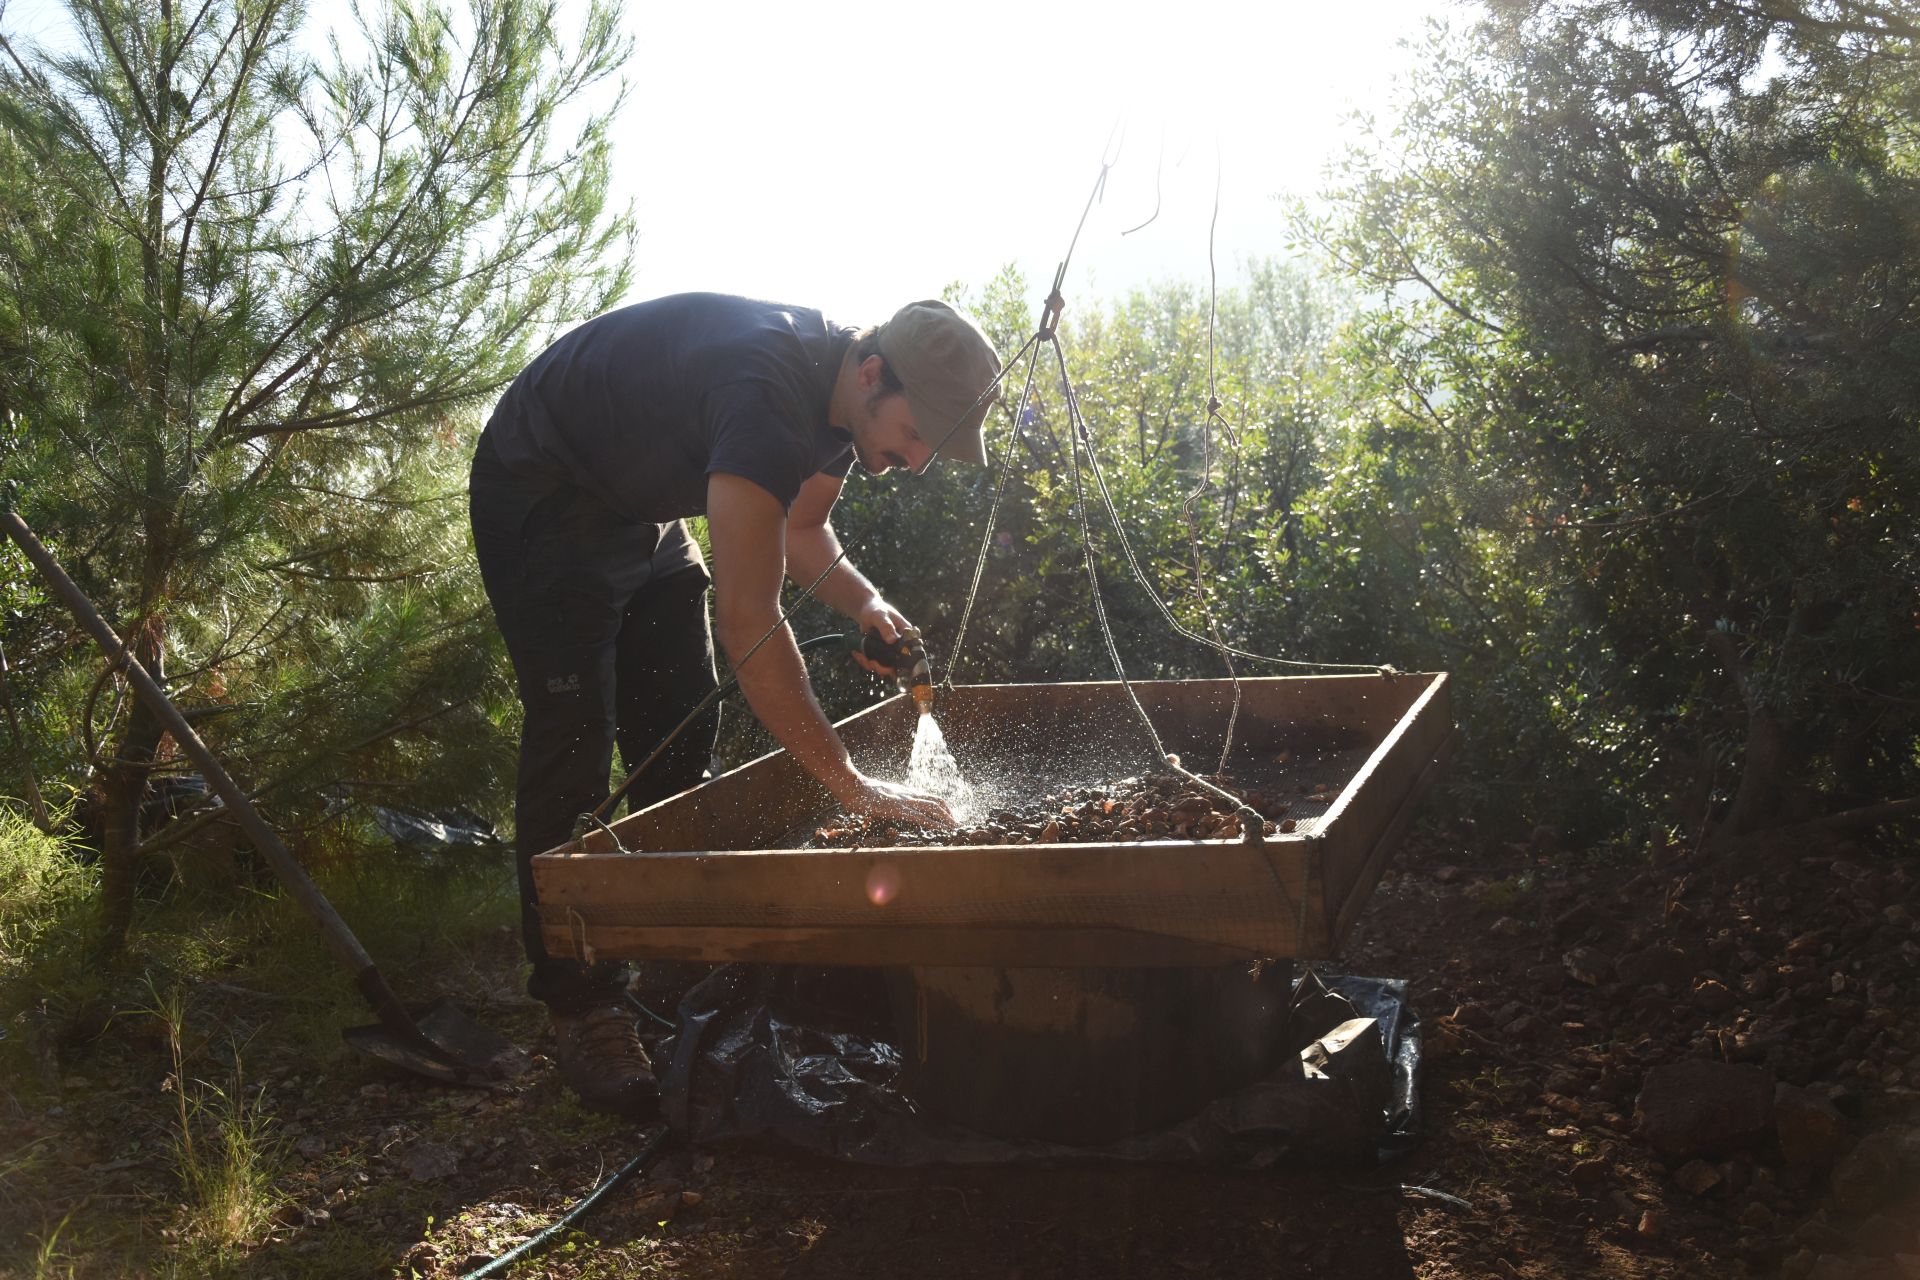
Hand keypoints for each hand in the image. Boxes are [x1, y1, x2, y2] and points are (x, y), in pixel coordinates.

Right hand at [838, 772, 953, 827]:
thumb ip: (888, 802)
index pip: (930, 798)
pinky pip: (919, 817)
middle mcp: (908, 795)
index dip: (943, 807)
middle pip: (936, 802)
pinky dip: (932, 823)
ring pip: (932, 808)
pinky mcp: (897, 809)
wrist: (852, 785)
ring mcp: (904, 801)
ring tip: (954, 829)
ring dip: (945, 819)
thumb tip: (889, 809)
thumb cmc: (862, 793)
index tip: (951, 816)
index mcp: (905, 793)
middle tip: (957, 825)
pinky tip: (939, 830)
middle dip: (949, 814)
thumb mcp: (880, 797)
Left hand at [852, 597, 917, 677]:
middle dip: (883, 668)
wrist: (866, 611)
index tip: (890, 668)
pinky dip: (865, 661)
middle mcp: (901, 646)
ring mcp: (891, 651)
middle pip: (898, 666)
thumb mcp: (880, 616)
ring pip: (886, 667)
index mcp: (907, 636)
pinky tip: (857, 654)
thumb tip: (892, 640)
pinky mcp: (881, 654)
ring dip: (872, 665)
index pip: (912, 653)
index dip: (904, 665)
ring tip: (860, 656)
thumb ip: (886, 626)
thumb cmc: (876, 609)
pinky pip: (875, 663)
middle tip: (871, 663)